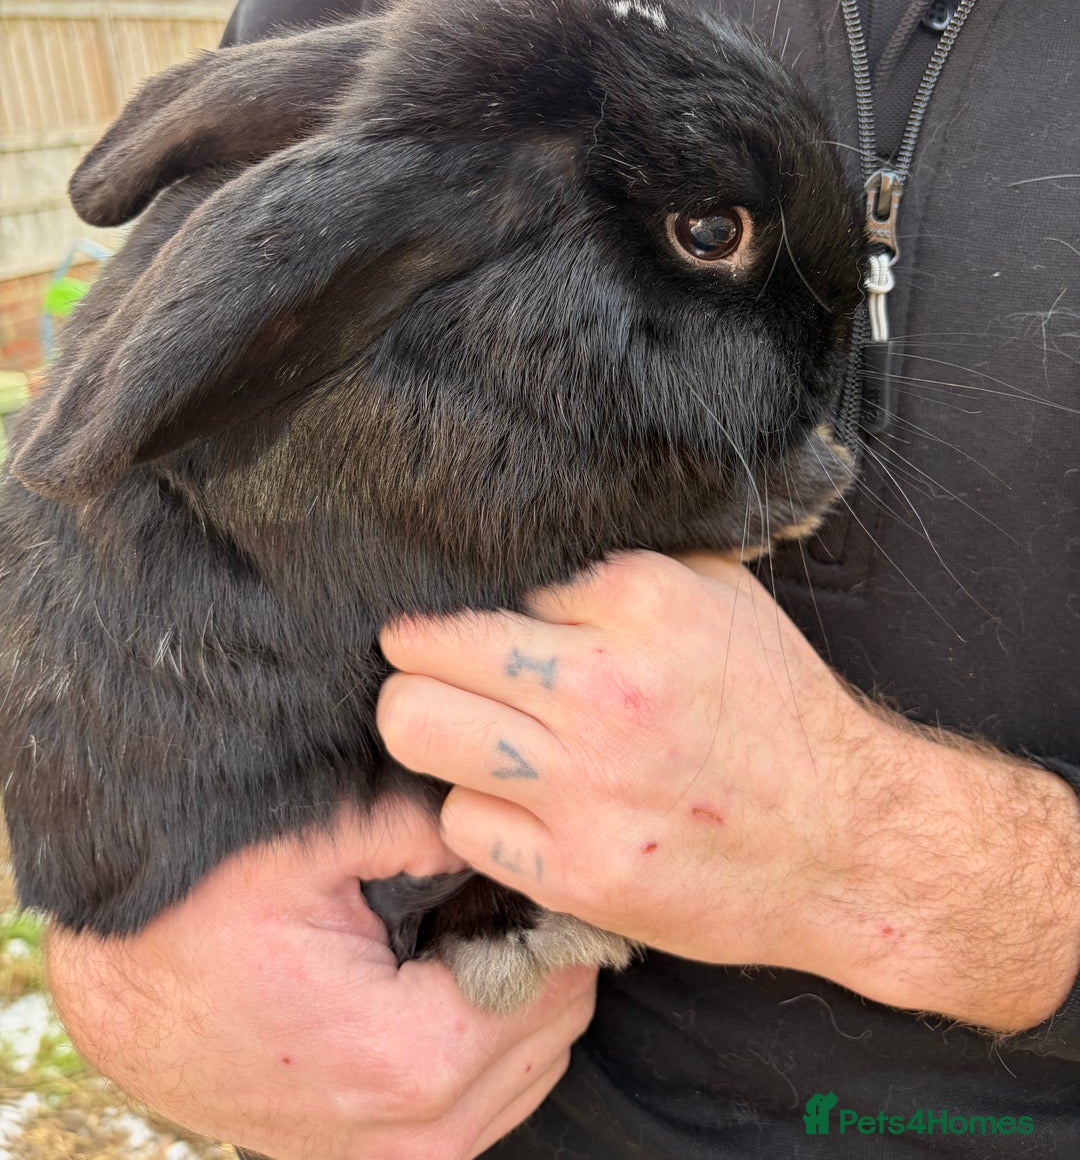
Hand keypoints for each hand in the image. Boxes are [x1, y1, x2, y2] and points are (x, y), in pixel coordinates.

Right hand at [46, 802, 596, 1159]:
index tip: (530, 861)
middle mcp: (413, 1135)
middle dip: (541, 956)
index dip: (552, 915)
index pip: (554, 987)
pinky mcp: (375, 1158)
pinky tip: (444, 975)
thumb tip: (500, 818)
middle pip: (551, 1033)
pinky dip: (488, 1042)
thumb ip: (422, 828)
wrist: (125, 993)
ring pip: (527, 1074)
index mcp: (410, 1060)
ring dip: (519, 1000)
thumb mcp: (312, 845)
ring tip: (468, 926)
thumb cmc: (204, 918)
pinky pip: (483, 1104)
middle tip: (499, 886)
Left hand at [379, 550, 1079, 1032]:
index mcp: (641, 597)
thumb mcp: (721, 594)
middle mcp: (605, 686)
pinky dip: (483, 815)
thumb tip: (520, 544)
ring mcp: (586, 784)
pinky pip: (460, 822)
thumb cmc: (777, 710)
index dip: (487, 602)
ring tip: (470, 732)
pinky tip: (525, 806)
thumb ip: (620, 563)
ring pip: (413, 728)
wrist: (850, 844)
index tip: (495, 624)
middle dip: (418, 657)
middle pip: (416, 649)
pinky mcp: (577, 870)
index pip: (487, 576)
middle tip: (441, 671)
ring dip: (433, 729)